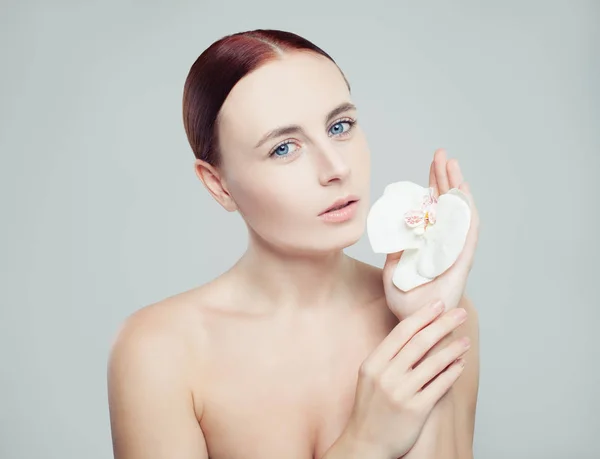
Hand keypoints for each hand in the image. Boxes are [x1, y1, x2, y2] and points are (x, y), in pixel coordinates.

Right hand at [339, 299, 469, 458]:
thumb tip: (414, 333)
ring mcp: (401, 393)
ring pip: (433, 363)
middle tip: (458, 313)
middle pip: (420, 342)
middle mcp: (386, 376)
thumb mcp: (370, 377)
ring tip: (465, 340)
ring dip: (453, 348)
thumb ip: (387, 356)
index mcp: (373, 364)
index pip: (402, 332)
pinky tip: (459, 364)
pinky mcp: (416, 410)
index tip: (438, 304)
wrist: (365, 444)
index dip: (423, 316)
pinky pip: (439, 386)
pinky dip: (452, 372)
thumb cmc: (370, 408)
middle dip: (443, 324)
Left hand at [384, 149, 479, 319]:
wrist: (417, 324)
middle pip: (447, 203)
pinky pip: (466, 233)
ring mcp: (453, 249)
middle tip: (441, 154)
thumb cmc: (405, 299)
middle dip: (444, 177)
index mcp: (427, 240)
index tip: (431, 165)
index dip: (432, 185)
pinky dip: (466, 213)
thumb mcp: (391, 269)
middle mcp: (443, 241)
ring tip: (453, 165)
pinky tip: (464, 194)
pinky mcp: (460, 261)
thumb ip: (393, 249)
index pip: (433, 207)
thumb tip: (389, 230)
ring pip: (458, 212)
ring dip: (456, 188)